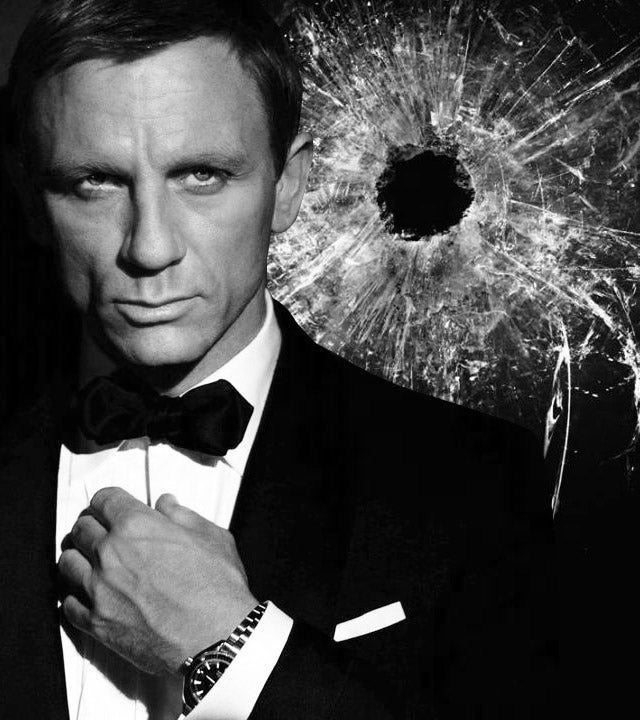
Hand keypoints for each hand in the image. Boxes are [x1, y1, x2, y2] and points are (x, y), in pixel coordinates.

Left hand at [57, 487, 257, 674]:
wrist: (216, 638)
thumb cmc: (218, 587)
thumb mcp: (212, 537)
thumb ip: (183, 515)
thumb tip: (166, 503)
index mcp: (137, 525)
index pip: (103, 499)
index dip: (109, 501)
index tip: (112, 507)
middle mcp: (111, 553)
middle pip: (81, 528)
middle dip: (92, 525)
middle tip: (103, 532)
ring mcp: (99, 589)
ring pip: (67, 562)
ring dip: (78, 557)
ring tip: (92, 562)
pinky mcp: (96, 622)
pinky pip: (68, 603)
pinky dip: (76, 595)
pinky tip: (89, 594)